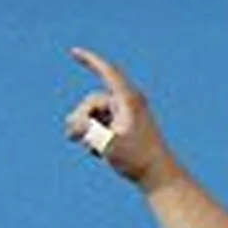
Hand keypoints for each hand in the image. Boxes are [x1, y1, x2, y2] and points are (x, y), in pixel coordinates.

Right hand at [65, 47, 178, 190]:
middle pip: (95, 101)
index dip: (90, 60)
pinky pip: (104, 124)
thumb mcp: (108, 145)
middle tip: (69, 137)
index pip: (107, 72)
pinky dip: (97, 136)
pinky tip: (99, 154)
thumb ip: (87, 131)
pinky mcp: (126, 126)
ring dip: (89, 130)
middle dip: (81, 117)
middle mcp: (128, 102)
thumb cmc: (137, 159)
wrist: (158, 175)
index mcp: (128, 99)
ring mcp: (127, 114)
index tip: (73, 52)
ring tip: (91, 151)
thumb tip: (71, 123)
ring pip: (97, 114)